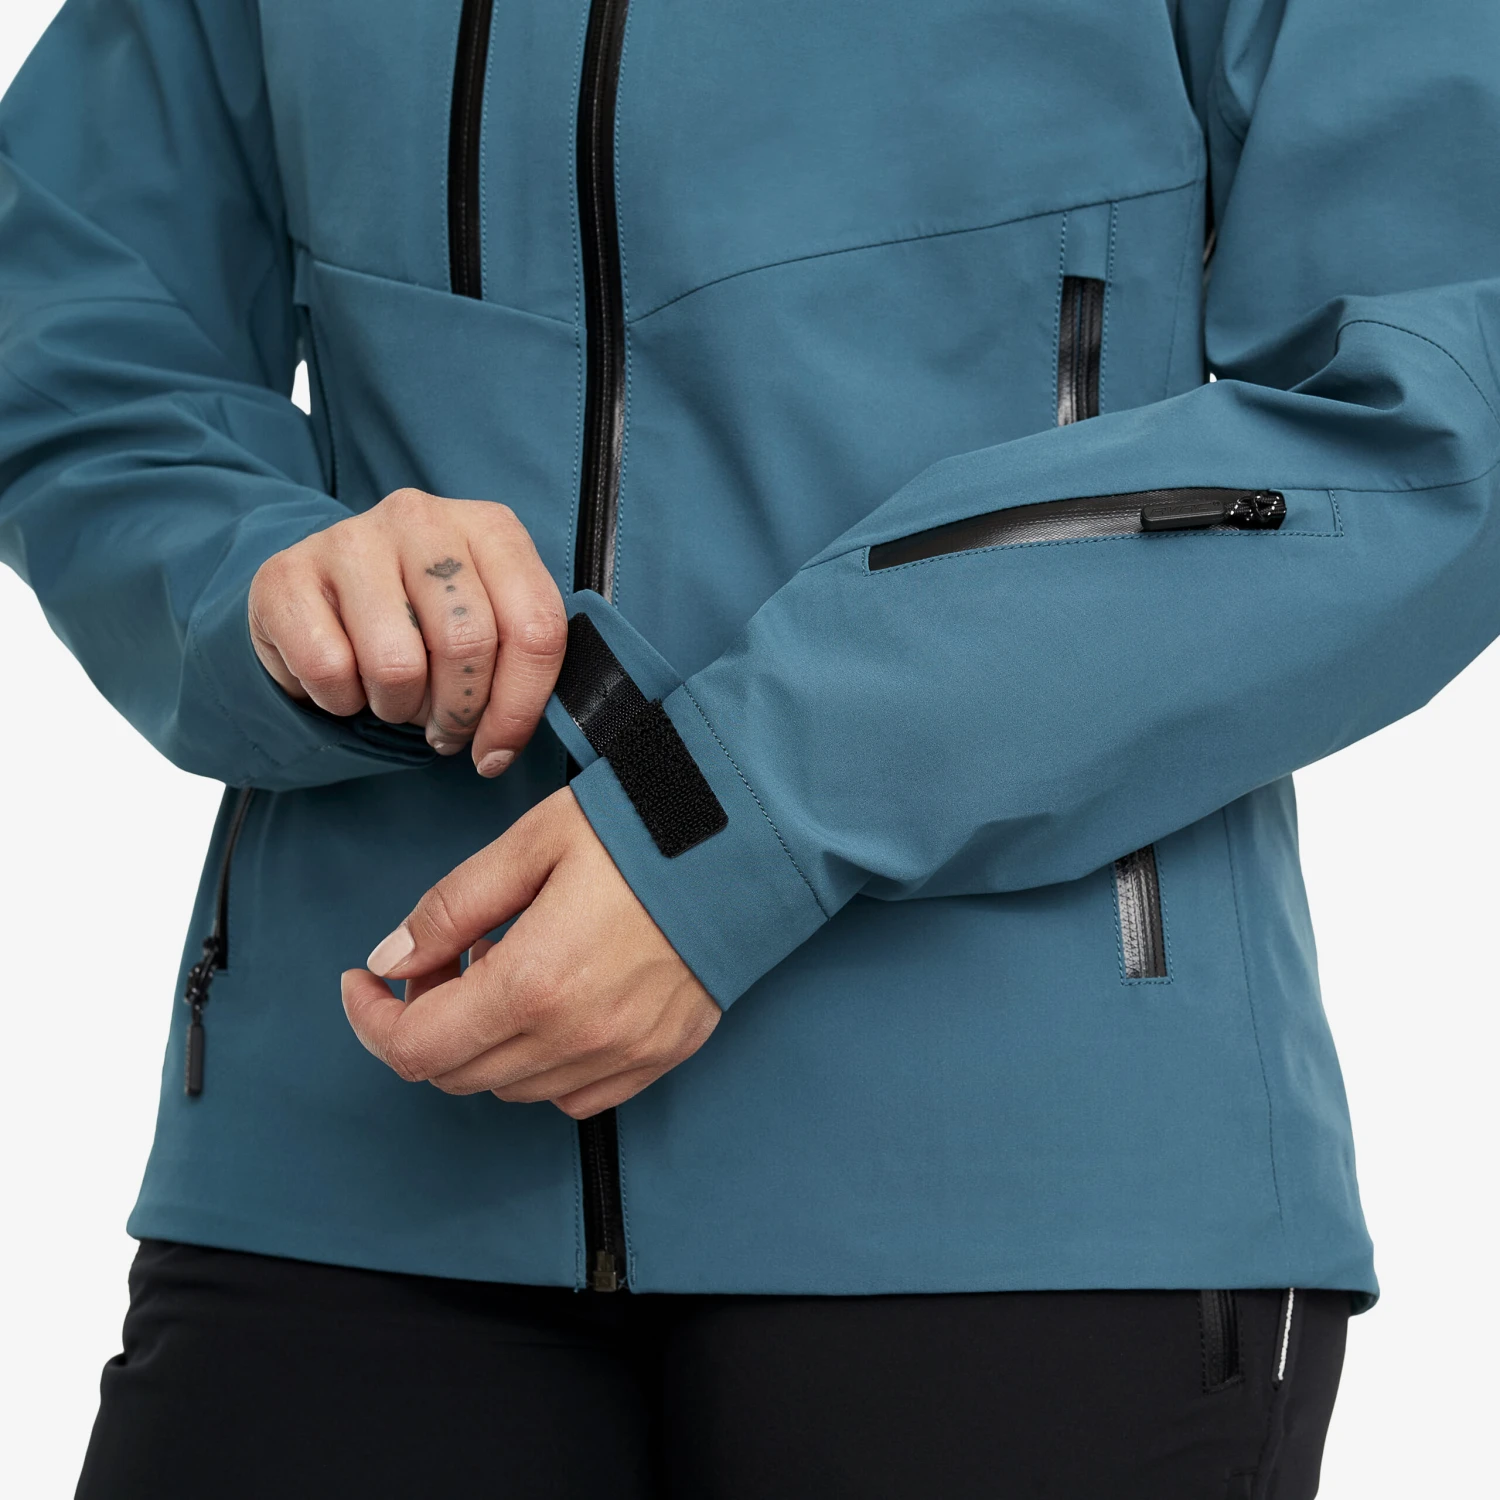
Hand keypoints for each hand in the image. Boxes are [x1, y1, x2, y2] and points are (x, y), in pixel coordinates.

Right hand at [248, 488, 566, 773]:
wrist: (320, 598)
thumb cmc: (419, 623)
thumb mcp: (486, 629)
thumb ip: (518, 669)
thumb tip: (501, 748)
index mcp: (491, 528)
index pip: (536, 628)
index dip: (520, 709)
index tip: (496, 752)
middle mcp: (423, 518)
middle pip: (468, 644)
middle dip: (458, 712)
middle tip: (442, 728)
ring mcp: (351, 538)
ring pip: (396, 664)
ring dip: (396, 707)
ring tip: (392, 695)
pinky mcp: (285, 572)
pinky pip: (328, 670)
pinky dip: (338, 700)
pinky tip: (343, 680)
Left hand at [341, 789, 721, 1117]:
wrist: (753, 837)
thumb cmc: (647, 827)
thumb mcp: (533, 842)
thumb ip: (453, 906)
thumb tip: (392, 956)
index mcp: (534, 984)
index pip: (416, 1046)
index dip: (370, 1019)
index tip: (362, 981)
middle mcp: (577, 1038)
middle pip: (458, 1075)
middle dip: (422, 1023)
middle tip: (435, 960)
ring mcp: (625, 1054)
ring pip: (512, 1088)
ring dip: (481, 1042)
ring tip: (499, 968)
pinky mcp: (663, 1054)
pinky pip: (576, 1095)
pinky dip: (540, 1065)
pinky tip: (550, 1004)